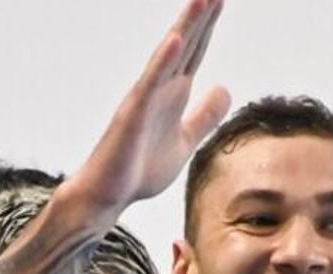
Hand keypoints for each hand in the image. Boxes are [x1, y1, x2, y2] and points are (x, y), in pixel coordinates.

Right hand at [67, 0, 230, 211]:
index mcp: (173, 94)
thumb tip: (224, 88)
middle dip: (201, 16)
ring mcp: (144, 98)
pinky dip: (163, 62)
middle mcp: (159, 88)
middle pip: (185, 45)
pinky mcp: (132, 114)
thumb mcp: (185, 141)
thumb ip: (205, 116)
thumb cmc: (139, 170)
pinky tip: (176, 41)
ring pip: (168, 56)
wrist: (108, 196)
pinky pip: (150, 84)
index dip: (208, 26)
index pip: (195, 51)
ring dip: (185, 27)